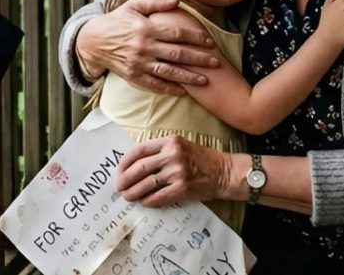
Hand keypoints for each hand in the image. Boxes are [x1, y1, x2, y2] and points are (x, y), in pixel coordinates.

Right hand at [75, 0, 218, 95]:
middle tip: (215, 62)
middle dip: (198, 59)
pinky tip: (183, 91)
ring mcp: (137, 64)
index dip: (195, 38)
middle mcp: (143, 48)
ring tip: (205, 80)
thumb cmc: (117, 20)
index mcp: (145, 29)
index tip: (209, 41)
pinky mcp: (132, 76)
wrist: (94, 41)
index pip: (176, 34)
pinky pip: (154, 85)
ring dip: (188, 77)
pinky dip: (169, 89)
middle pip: (176, 54)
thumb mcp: (133, 5)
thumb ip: (156, 1)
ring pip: (168, 72)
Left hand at [116, 135, 232, 206]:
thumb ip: (161, 151)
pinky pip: (158, 196)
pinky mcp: (182, 188)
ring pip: (146, 184)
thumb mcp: (181, 146)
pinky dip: (148, 200)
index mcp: (170, 141)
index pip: (140, 150)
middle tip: (119, 187)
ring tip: (128, 196)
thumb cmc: (202, 159)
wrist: (224, 172)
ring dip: (133, 192)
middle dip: (125, 179)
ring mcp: (177, 172)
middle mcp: (172, 154)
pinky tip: (143, 202)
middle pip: (140, 168)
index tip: (119, 171)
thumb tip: (135, 165)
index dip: (125, 162)